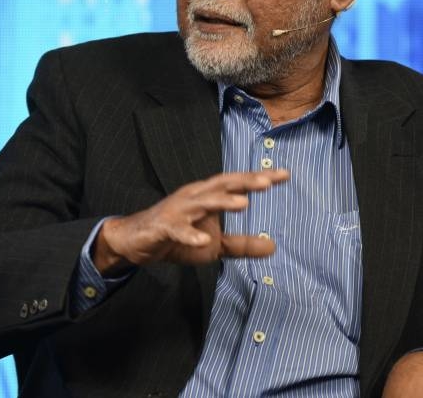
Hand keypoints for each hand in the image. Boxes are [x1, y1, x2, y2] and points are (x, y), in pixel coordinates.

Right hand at [93, 169, 289, 274]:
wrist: (137, 242)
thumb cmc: (177, 237)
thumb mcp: (215, 245)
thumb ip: (242, 244)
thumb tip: (273, 246)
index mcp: (208, 196)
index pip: (238, 184)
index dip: (260, 179)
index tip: (285, 175)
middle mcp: (195, 196)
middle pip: (223, 184)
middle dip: (245, 182)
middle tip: (268, 181)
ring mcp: (178, 210)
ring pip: (202, 202)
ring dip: (221, 201)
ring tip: (243, 204)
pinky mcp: (163, 227)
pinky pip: (178, 230)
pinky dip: (190, 235)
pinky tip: (203, 241)